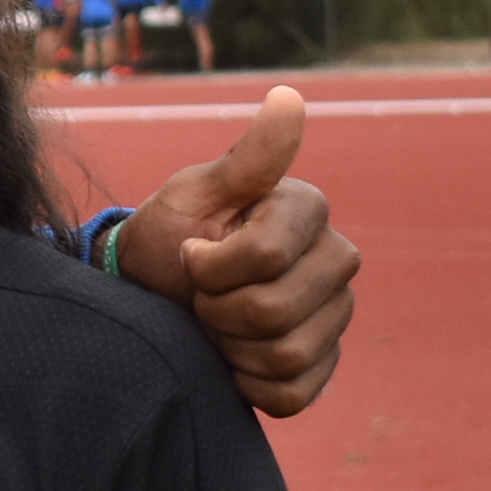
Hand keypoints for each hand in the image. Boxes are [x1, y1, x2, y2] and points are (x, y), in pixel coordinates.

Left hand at [114, 86, 359, 417]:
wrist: (155, 296)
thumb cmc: (169, 237)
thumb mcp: (193, 193)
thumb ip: (247, 159)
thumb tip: (288, 96)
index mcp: (308, 211)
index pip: (266, 256)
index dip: (211, 266)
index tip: (191, 253)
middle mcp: (336, 260)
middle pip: (277, 312)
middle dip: (217, 309)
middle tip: (200, 295)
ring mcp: (336, 315)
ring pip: (287, 356)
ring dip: (231, 347)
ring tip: (214, 323)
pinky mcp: (324, 365)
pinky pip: (294, 394)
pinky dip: (248, 384)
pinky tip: (232, 358)